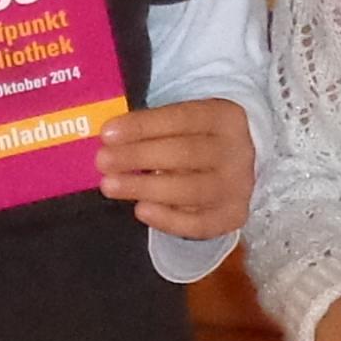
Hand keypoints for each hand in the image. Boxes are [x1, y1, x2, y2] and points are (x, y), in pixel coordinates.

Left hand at [99, 96, 254, 239]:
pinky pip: (199, 223)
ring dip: (146, 188)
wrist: (236, 167)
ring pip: (191, 189)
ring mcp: (238, 186)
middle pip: (186, 153)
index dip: (143, 126)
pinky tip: (140, 210)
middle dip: (139, 156)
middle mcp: (238, 151)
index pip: (182, 118)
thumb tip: (110, 139)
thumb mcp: (183, 123)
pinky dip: (168, 219)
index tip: (107, 133)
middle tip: (102, 161)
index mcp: (225, 117)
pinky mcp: (233, 215)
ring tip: (110, 185)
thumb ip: (153, 127)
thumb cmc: (196, 140)